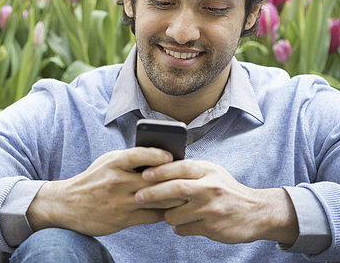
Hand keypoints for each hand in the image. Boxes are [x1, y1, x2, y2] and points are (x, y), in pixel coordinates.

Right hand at [26, 147, 185, 236]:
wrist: (67, 205)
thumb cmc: (92, 180)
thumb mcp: (106, 163)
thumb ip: (129, 160)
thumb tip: (160, 158)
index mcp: (112, 163)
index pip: (138, 155)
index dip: (157, 155)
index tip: (171, 156)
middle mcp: (117, 181)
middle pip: (154, 180)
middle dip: (174, 179)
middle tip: (190, 178)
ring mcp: (120, 202)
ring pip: (157, 199)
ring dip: (174, 197)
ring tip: (188, 194)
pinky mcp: (123, 219)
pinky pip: (152, 216)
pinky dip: (165, 212)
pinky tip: (173, 209)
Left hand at [136, 160, 298, 244]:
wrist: (257, 212)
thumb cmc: (226, 190)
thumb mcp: (212, 173)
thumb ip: (189, 170)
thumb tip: (155, 167)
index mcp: (207, 171)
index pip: (180, 167)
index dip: (160, 170)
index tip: (144, 174)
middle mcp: (210, 188)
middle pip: (175, 189)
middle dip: (153, 193)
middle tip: (138, 196)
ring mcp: (211, 209)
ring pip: (175, 213)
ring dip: (166, 215)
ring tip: (169, 212)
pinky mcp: (211, 227)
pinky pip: (183, 229)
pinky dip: (178, 227)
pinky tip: (183, 223)